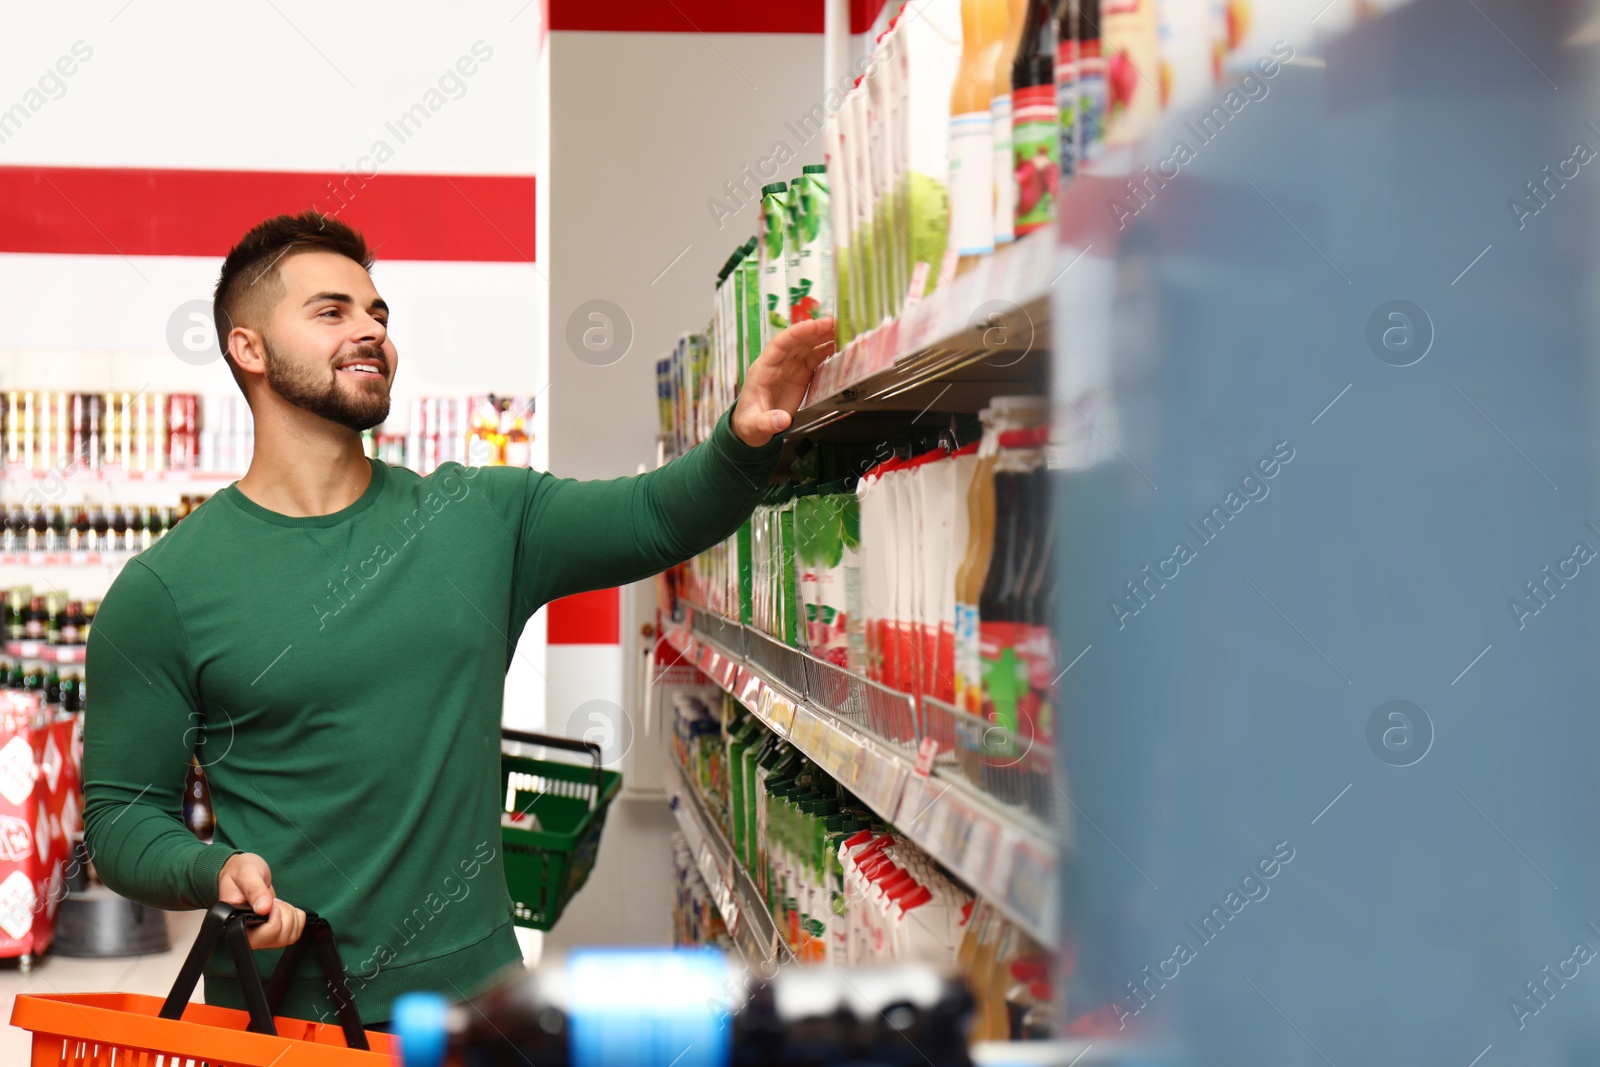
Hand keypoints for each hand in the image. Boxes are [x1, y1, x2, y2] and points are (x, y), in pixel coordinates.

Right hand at [218, 852, 305, 949]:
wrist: (243, 870)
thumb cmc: (240, 872)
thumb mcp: (246, 875)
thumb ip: (255, 890)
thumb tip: (263, 908)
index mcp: (234, 923)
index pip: (257, 939)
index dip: (272, 923)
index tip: (272, 904)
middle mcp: (248, 933)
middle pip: (276, 939)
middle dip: (284, 915)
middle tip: (274, 900)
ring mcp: (262, 934)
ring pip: (287, 937)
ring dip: (291, 916)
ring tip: (277, 902)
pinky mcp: (274, 930)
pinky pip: (294, 933)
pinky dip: (297, 918)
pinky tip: (285, 907)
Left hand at [731, 316, 835, 447]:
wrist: (754, 428)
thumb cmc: (749, 423)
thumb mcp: (755, 426)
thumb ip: (767, 422)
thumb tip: (782, 420)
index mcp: (763, 369)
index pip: (779, 344)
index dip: (796, 333)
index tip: (813, 325)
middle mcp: (777, 364)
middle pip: (797, 341)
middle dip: (815, 330)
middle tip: (835, 323)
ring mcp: (790, 368)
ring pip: (807, 346)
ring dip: (824, 337)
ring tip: (842, 330)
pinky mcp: (800, 375)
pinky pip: (814, 358)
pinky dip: (827, 351)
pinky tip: (839, 347)